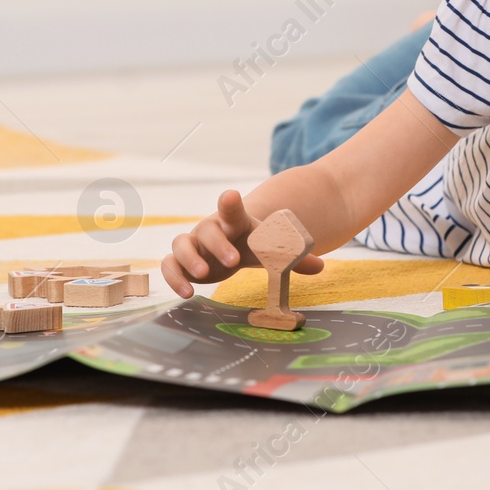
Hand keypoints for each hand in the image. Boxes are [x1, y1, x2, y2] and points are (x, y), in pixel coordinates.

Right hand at [161, 189, 324, 297]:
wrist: (229, 248)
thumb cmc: (250, 246)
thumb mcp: (270, 251)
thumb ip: (292, 258)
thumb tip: (320, 266)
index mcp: (233, 222)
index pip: (231, 209)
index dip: (230, 204)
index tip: (231, 197)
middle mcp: (210, 229)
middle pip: (207, 229)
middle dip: (218, 244)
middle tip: (232, 261)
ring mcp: (192, 244)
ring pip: (180, 244)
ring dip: (189, 259)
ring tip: (202, 277)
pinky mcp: (180, 262)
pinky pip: (169, 265)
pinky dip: (174, 277)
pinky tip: (187, 293)